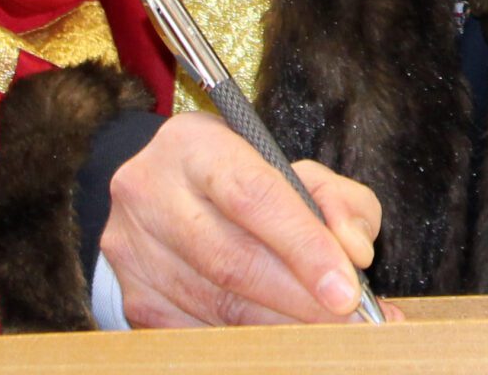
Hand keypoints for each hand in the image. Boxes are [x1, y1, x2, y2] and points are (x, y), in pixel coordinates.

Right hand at [100, 112, 380, 327]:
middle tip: (349, 323)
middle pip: (233, 260)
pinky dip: (245, 342)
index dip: (304, 246)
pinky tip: (282, 343)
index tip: (348, 288)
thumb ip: (336, 199)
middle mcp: (151, 194)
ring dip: (279, 327)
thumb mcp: (294, 166)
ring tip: (328, 336)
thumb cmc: (242, 176)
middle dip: (299, 298)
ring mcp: (133, 251)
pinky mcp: (133, 296)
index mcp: (194, 146)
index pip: (254, 197)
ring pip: (214, 304)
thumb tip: (355, 253)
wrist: (163, 189)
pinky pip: (194, 332)